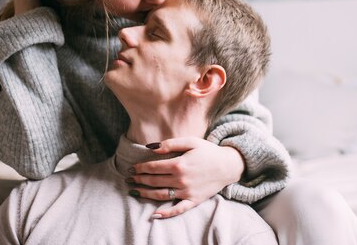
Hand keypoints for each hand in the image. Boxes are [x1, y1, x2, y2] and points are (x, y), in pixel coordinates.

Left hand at [128, 137, 244, 218]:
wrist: (228, 165)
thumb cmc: (208, 151)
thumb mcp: (190, 141)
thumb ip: (170, 144)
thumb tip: (150, 148)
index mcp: (179, 164)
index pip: (153, 167)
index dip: (140, 168)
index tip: (131, 168)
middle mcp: (181, 180)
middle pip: (154, 181)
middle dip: (139, 180)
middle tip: (128, 179)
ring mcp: (187, 192)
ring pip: (161, 195)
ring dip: (145, 194)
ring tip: (134, 191)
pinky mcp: (193, 201)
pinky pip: (178, 210)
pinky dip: (166, 213)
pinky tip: (155, 215)